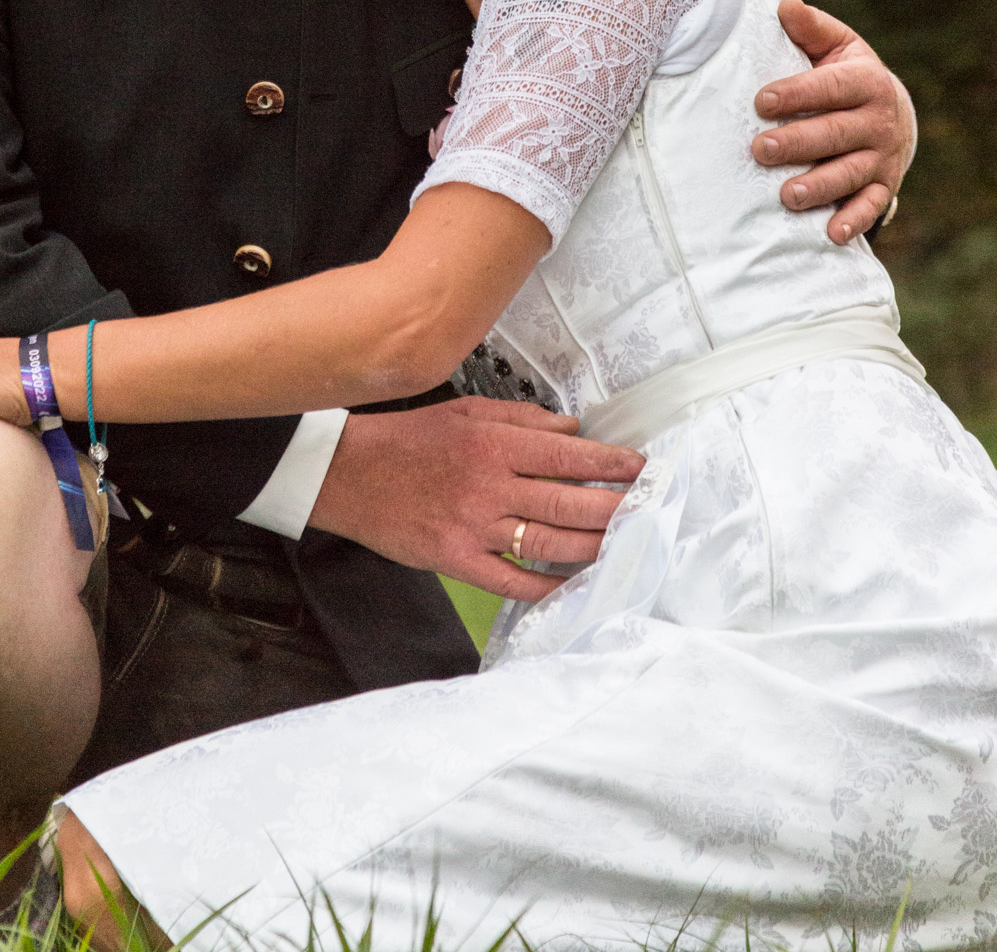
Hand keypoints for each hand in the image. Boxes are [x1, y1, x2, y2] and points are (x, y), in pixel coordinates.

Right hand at [307, 398, 644, 603]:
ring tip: (623, 546)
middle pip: (568, 504)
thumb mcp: (466, 410)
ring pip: (548, 544)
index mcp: (493, 443)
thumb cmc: (410, 438)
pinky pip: (512, 580)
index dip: (611, 465)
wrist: (349, 474)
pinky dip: (546, 586)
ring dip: (592, 548)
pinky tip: (574, 585)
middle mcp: (489, 485)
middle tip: (647, 511)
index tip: (641, 469)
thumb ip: (522, 419)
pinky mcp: (456, 559)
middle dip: (615, 509)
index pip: (568, 456)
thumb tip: (572, 431)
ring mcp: (473, 526)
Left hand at [752, 0, 915, 244]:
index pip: (829, 88)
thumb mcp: (836, 44)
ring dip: (820, 186)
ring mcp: (882, 156)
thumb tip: (784, 5)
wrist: (892, 110)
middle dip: (797, 143)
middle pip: (835, 134)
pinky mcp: (884, 186)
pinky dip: (854, 220)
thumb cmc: (847, 73)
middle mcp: (878, 121)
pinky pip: (871, 206)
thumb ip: (809, 28)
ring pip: (850, 173)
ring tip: (788, 195)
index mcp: (865, 81)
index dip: (796, 93)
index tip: (761, 101)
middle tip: (760, 149)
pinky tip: (832, 234)